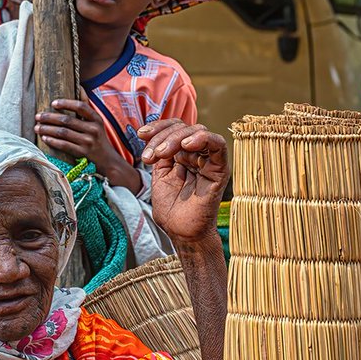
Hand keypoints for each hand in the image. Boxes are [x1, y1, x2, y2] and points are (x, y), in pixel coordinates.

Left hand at [35, 90, 139, 191]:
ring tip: (37, 127)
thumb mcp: (96, 121)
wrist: (108, 160)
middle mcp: (93, 129)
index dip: (66, 103)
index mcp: (96, 119)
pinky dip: (53, 141)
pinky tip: (44, 138)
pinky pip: (64, 145)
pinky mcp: (83, 153)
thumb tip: (79, 86)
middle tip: (38, 116)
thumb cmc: (98, 138)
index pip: (80, 106)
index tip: (53, 103)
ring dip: (47, 129)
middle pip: (67, 120)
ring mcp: (88, 142)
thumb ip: (87, 106)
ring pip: (63, 133)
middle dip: (50, 118)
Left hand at [140, 120, 229, 244]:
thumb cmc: (171, 210)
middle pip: (183, 128)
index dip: (158, 127)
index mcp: (182, 156)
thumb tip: (152, 135)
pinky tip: (186, 146)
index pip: (174, 129)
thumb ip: (160, 155)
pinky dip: (202, 138)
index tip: (141, 134)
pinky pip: (218, 144)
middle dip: (162, 137)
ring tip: (162, 154)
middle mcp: (196, 155)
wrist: (181, 232)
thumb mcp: (159, 177)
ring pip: (197, 132)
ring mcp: (208, 161)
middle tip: (150, 156)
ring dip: (176, 139)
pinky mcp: (220, 169)